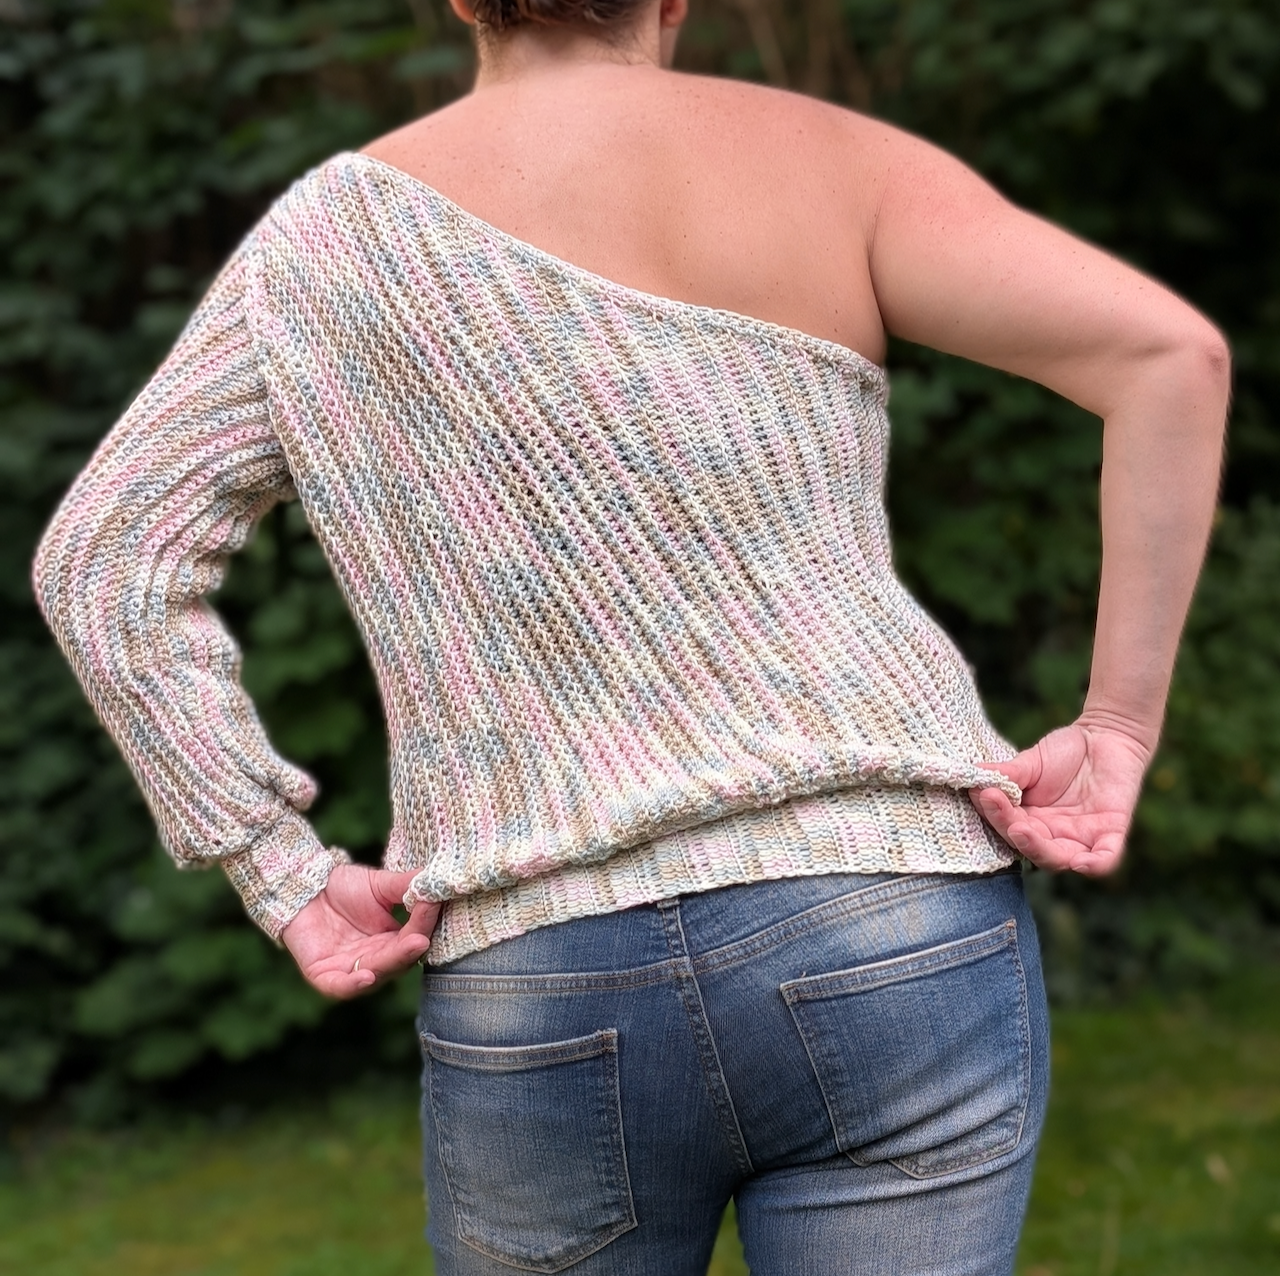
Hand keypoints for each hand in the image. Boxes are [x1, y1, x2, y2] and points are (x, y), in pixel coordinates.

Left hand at [281, 864, 440, 998]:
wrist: (304, 885)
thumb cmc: (344, 886)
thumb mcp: (381, 884)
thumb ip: (407, 886)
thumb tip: (438, 884)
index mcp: (393, 941)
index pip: (414, 939)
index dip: (423, 924)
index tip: (432, 904)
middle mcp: (376, 960)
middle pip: (398, 961)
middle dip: (410, 950)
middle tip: (421, 938)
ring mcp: (350, 970)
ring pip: (376, 974)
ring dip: (391, 964)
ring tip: (408, 948)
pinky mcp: (324, 977)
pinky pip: (342, 988)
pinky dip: (355, 985)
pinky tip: (368, 976)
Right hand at [969, 720, 1153, 875]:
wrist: (1106, 735)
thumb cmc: (1065, 750)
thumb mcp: (1031, 762)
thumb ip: (1007, 775)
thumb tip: (974, 779)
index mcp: (1029, 820)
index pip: (1008, 827)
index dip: (996, 815)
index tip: (985, 794)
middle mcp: (1053, 835)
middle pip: (1030, 849)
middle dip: (1015, 835)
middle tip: (1006, 817)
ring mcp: (1082, 837)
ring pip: (1059, 860)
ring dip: (1040, 851)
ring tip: (1021, 830)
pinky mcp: (1111, 833)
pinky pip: (1105, 860)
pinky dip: (1094, 865)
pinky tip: (1081, 862)